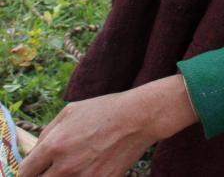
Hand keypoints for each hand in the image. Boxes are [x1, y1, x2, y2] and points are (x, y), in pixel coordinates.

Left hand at [19, 75, 196, 176]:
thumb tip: (35, 153)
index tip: (35, 169)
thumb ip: (46, 133)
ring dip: (64, 176)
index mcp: (53, 146)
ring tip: (78, 163)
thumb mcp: (70, 111)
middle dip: (45, 175)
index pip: (25, 173)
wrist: (140, 118)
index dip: (28, 172)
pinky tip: (92, 165)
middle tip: (56, 167)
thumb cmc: (105, 110)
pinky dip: (84, 176)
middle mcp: (65, 166)